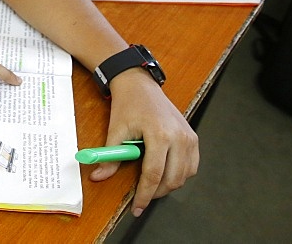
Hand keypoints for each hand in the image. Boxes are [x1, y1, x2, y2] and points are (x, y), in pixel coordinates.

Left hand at [92, 70, 198, 216]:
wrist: (139, 84)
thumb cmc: (128, 104)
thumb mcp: (116, 130)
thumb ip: (110, 157)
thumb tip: (98, 176)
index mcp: (159, 134)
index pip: (153, 175)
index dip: (144, 195)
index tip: (136, 207)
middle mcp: (179, 137)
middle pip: (172, 179)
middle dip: (156, 193)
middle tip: (141, 197)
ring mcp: (189, 137)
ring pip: (184, 176)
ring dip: (168, 185)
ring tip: (151, 183)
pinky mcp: (193, 137)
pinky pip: (191, 166)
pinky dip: (179, 174)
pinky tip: (165, 173)